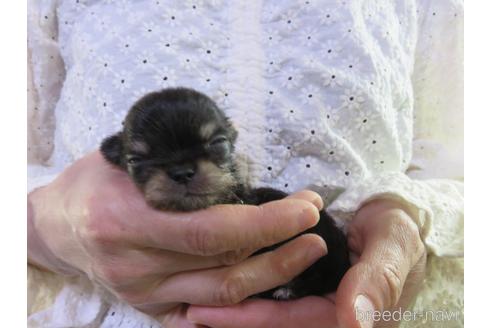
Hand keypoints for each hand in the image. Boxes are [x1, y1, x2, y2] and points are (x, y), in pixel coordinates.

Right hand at [27, 151, 327, 326]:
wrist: (58, 224)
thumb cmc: (96, 181)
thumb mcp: (129, 157)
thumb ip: (178, 166)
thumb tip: (238, 165)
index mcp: (125, 220)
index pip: (209, 230)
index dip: (265, 223)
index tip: (304, 207)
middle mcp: (135, 266)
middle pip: (224, 267)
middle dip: (281, 249)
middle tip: (314, 227)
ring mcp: (143, 294)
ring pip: (223, 297)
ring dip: (273, 276)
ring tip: (306, 251)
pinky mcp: (150, 310)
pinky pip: (207, 315)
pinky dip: (245, 304)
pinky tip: (275, 287)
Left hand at [187, 199, 426, 327]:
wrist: (394, 216)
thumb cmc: (397, 227)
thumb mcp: (393, 245)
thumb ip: (376, 280)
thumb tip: (356, 321)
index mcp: (354, 315)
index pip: (297, 321)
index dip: (255, 318)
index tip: (210, 311)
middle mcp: (334, 317)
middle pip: (279, 323)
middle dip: (236, 319)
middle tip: (192, 310)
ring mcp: (321, 305)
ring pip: (274, 315)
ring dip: (237, 311)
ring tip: (194, 304)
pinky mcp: (310, 292)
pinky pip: (277, 301)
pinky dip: (249, 298)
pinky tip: (220, 293)